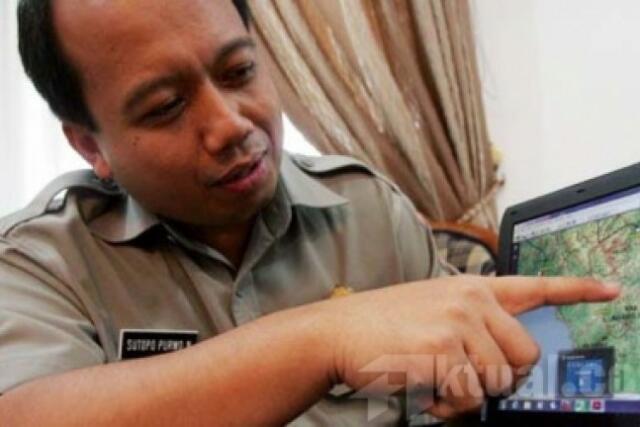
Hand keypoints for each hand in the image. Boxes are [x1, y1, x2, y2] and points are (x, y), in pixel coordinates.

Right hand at [326, 275, 619, 418]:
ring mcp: (458, 322)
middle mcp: (471, 300)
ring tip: (434, 383)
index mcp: (472, 288)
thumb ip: (472, 325)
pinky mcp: (443, 348)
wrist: (338, 331)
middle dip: (497, 379)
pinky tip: (423, 390)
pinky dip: (448, 405)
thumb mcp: (432, 308)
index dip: (577, 289)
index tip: (611, 289)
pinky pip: (468, 396)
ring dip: (467, 395)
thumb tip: (500, 367)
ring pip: (497, 382)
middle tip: (461, 380)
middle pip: (525, 357)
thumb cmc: (383, 325)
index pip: (534, 285)